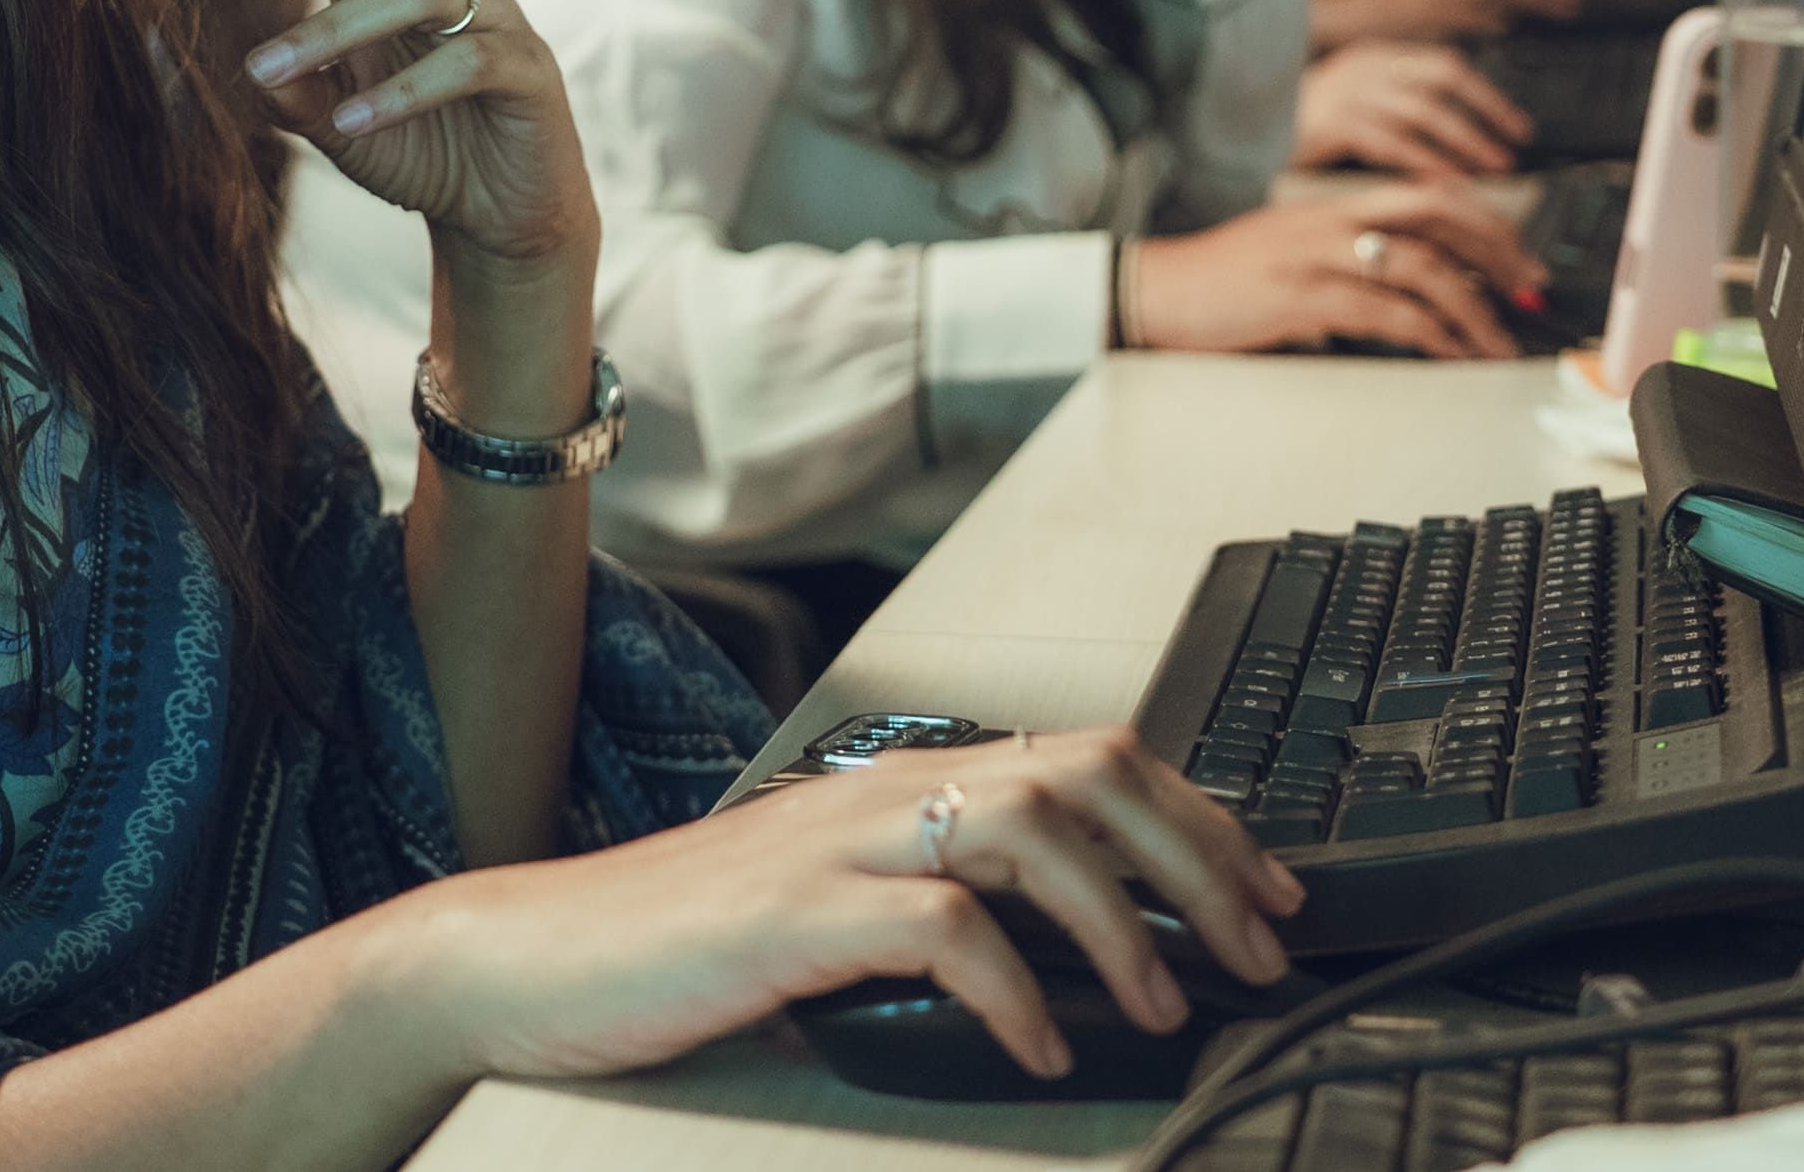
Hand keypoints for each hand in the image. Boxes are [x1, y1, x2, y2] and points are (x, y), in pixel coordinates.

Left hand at [173, 0, 596, 272]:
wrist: (501, 214)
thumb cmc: (413, 146)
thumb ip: (290, 89)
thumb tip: (238, 66)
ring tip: (267, 70)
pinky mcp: (526, 70)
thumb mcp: (331, 121)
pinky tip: (351, 121)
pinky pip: (469, 59)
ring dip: (335, 24)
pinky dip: (402, 90)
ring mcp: (492, 14)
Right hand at [379, 729, 1299, 1085]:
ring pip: (1031, 830)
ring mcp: (839, 843)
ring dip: (1122, 921)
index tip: (1270, 891)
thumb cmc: (683, 942)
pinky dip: (1013, 989)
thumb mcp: (839, 902)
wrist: (533, 956)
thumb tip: (1077, 940)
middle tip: (1252, 948)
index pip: (1091, 756)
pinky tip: (1041, 1047)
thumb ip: (943, 895)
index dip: (1200, 818)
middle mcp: (887, 787)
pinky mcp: (794, 913)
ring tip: (1163, 1005)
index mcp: (907, 779)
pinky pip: (940, 927)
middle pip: (1087, 772)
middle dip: (1195, 858)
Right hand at [1127, 183, 1542, 357]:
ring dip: (1473, 307)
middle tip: (1531, 291)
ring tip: (1498, 340)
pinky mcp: (1303, 296)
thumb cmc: (1224, 278)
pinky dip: (1429, 334)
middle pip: (1438, 217)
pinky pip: (1385, 312)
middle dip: (1496, 253)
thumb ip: (1350, 255)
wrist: (1159, 287)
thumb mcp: (1295, 250)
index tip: (1518, 260)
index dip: (1484, 223)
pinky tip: (1450, 352)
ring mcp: (1319, 255)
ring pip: (1421, 268)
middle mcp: (1334, 219)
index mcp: (1335, 205)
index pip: (1428, 195)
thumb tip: (1413, 286)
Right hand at [1293, 39, 1533, 177]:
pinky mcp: (1328, 125)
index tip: (1519, 130)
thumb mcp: (1351, 109)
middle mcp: (1362, 68)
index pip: (1445, 66)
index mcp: (1373, 59)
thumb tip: (1455, 150)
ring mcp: (1344, 93)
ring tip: (1492, 171)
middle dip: (1486, 119)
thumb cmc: (1294, 140)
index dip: (1488, 98)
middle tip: (1515, 154)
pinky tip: (1446, 184)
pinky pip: (1390, 141)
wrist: (1230, 150)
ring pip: (1423, 112)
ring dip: (1465, 145)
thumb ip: (1395, 118)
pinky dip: (1425, 163)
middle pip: (1442, 83)